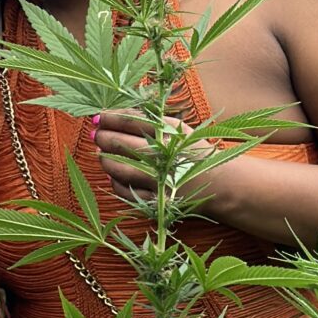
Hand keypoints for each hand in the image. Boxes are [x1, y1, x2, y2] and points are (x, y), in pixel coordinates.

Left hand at [91, 109, 217, 201]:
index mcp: (171, 132)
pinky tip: (113, 176)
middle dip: (104, 137)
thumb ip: (149, 121)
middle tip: (96, 134)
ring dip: (105, 160)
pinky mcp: (159, 201)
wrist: (222, 184)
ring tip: (100, 154)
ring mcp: (162, 179)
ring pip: (121, 169)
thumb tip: (112, 116)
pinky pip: (128, 192)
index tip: (98, 116)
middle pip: (123, 143)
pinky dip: (116, 183)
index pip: (132, 120)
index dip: (110, 117)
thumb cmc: (192, 151)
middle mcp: (166, 154)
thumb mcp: (177, 129)